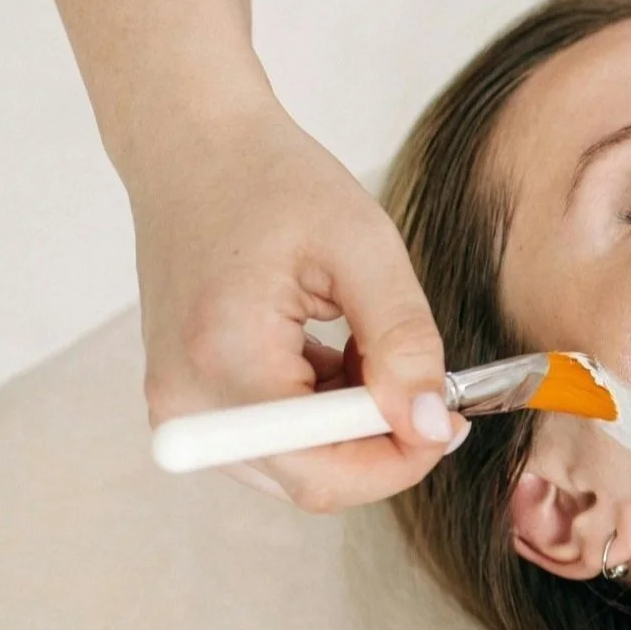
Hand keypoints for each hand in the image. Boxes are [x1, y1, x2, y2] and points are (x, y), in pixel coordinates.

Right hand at [129, 103, 465, 511]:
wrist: (194, 149)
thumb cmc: (273, 182)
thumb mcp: (364, 247)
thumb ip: (404, 341)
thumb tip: (429, 425)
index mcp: (227, 362)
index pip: (322, 473)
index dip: (399, 462)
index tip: (448, 420)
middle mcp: (188, 403)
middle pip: (311, 480)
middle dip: (382, 443)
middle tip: (427, 384)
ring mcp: (181, 407)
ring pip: (298, 466)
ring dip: (354, 427)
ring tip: (372, 348)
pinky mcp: (189, 401)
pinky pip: (275, 442)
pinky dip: (324, 413)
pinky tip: (339, 353)